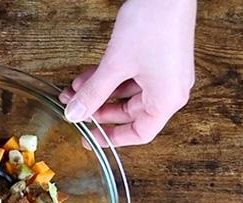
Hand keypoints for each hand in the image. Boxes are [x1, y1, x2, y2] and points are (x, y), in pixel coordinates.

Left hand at [60, 0, 195, 147]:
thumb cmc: (152, 24)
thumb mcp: (115, 65)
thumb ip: (93, 93)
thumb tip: (75, 114)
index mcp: (167, 99)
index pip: (140, 133)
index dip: (112, 138)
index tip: (90, 138)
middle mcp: (170, 90)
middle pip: (130, 113)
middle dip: (99, 110)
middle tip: (76, 111)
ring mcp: (164, 73)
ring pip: (126, 93)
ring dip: (99, 92)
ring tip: (73, 90)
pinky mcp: (157, 58)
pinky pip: (129, 76)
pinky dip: (108, 77)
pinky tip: (86, 76)